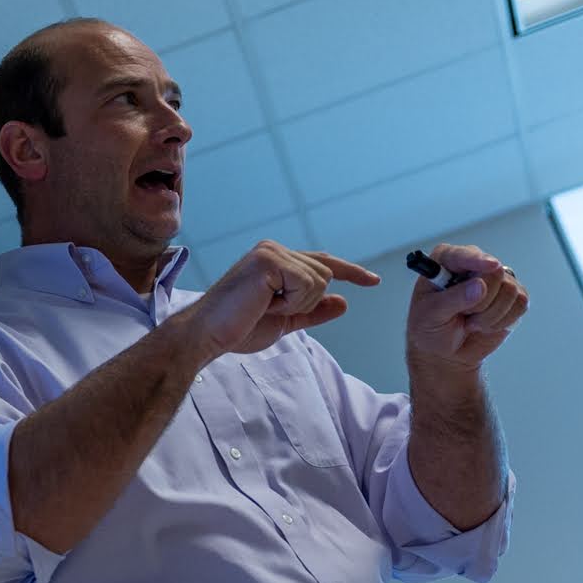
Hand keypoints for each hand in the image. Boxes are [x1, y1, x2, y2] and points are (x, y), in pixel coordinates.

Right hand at [182, 241, 380, 359]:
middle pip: (326, 273)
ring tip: (264, 306)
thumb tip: (343, 302)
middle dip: (305, 301)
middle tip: (268, 309)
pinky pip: (308, 284)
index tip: (374, 281)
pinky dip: (292, 302)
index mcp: (275, 259)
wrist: (208, 335)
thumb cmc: (237, 328)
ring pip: (320, 280)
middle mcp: (273, 248)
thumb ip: (312, 310)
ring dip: (297, 303)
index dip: (351, 272)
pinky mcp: (268, 260)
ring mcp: (270, 251)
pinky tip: (265, 303)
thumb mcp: (285, 320)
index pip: (322, 261)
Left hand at [407, 243, 528, 374]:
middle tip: (464, 314)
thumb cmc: (430, 327)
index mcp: (445, 261)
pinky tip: (485, 324)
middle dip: (480, 302)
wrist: (445, 350)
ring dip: (489, 315)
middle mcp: (473, 264)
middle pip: (494, 273)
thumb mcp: (430, 315)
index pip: (462, 255)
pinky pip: (520, 304)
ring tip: (470, 321)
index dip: (477, 259)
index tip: (490, 266)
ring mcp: (496, 279)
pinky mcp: (512, 296)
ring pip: (510, 290)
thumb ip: (453, 299)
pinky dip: (502, 321)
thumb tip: (480, 286)